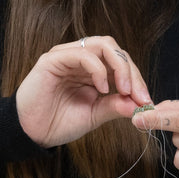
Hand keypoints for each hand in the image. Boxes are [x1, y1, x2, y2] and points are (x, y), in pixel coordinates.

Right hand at [15, 36, 151, 147]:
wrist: (32, 133)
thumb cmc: (59, 121)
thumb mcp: (95, 114)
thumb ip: (115, 106)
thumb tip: (141, 105)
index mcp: (92, 69)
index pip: (120, 61)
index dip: (136, 78)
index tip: (146, 101)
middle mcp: (81, 57)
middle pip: (114, 49)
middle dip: (131, 71)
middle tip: (139, 95)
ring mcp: (67, 55)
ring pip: (102, 44)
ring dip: (119, 66)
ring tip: (124, 89)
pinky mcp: (53, 59)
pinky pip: (82, 53)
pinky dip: (98, 69)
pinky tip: (102, 88)